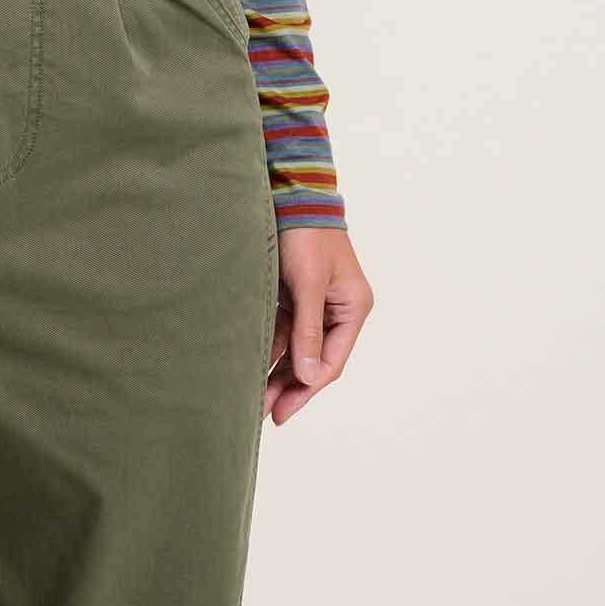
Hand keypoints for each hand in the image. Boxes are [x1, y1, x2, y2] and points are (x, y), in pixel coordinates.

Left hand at [263, 228, 372, 425]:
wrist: (290, 192)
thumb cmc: (306, 234)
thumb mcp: (309, 284)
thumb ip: (308, 330)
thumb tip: (309, 376)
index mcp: (352, 308)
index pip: (331, 361)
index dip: (306, 388)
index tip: (283, 411)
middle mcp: (337, 310)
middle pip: (313, 359)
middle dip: (289, 386)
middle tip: (264, 414)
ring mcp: (314, 303)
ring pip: (295, 348)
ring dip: (276, 371)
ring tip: (253, 399)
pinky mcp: (294, 294)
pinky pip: (282, 330)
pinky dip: (269, 348)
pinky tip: (251, 366)